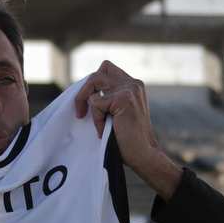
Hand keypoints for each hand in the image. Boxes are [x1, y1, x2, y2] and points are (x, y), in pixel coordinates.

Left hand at [74, 61, 181, 198]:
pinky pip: (95, 102)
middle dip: (83, 93)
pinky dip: (96, 119)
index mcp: (132, 84)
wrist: (142, 154)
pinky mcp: (125, 98)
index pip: (105, 68)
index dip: (92, 84)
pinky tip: (105, 130)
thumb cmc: (126, 138)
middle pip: (96, 75)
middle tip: (81, 113)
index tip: (87, 104)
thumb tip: (82, 90)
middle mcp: (133, 83)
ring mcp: (130, 88)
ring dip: (90, 106)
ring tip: (99, 124)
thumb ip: (107, 96)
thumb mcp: (116, 112)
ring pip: (94, 84)